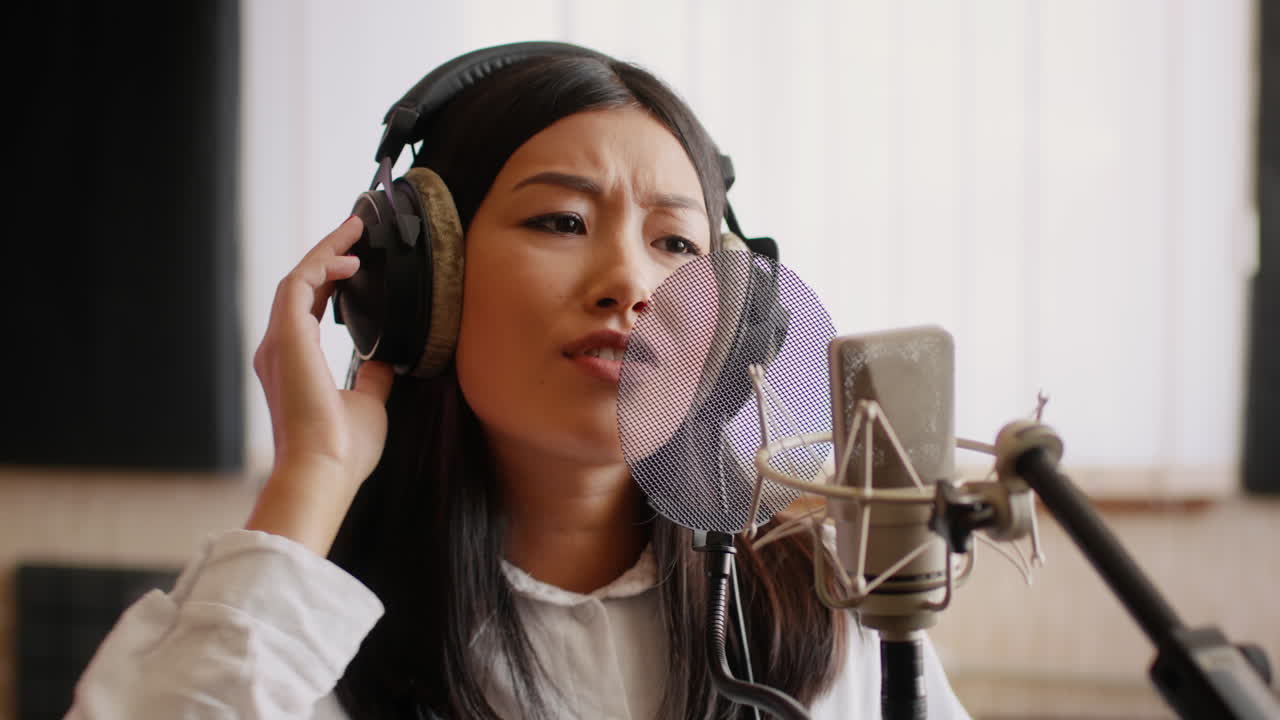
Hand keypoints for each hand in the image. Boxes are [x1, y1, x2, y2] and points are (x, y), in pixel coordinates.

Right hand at [246, 215, 394, 552]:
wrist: (323, 472)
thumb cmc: (342, 450)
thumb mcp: (368, 404)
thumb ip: (372, 378)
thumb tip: (384, 359)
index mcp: (293, 364)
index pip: (309, 307)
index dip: (330, 279)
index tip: (355, 258)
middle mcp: (278, 350)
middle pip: (300, 285)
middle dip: (327, 254)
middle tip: (356, 228)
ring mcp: (278, 343)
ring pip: (297, 279)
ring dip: (325, 251)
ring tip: (354, 229)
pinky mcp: (286, 339)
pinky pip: (299, 286)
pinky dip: (322, 266)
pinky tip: (350, 260)